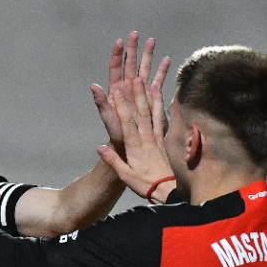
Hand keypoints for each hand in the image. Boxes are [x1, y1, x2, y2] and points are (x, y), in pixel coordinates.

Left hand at [91, 31, 168, 153]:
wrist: (130, 144)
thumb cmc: (117, 133)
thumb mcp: (108, 117)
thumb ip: (101, 102)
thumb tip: (93, 86)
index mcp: (116, 91)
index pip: (116, 68)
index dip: (117, 55)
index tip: (120, 41)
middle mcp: (128, 88)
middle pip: (131, 64)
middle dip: (133, 49)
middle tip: (135, 34)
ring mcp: (139, 92)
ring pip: (144, 69)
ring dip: (148, 55)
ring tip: (152, 40)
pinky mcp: (150, 97)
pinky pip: (157, 81)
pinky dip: (161, 70)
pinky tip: (166, 60)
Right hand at [97, 70, 175, 201]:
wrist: (166, 188)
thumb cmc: (144, 183)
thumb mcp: (125, 175)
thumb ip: (113, 160)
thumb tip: (100, 147)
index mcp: (135, 145)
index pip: (127, 121)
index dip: (121, 105)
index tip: (116, 91)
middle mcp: (146, 137)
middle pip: (140, 112)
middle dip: (136, 94)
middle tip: (134, 78)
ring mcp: (155, 136)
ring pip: (152, 112)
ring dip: (148, 95)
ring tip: (147, 80)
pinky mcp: (162, 138)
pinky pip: (161, 119)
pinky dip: (160, 106)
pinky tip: (160, 96)